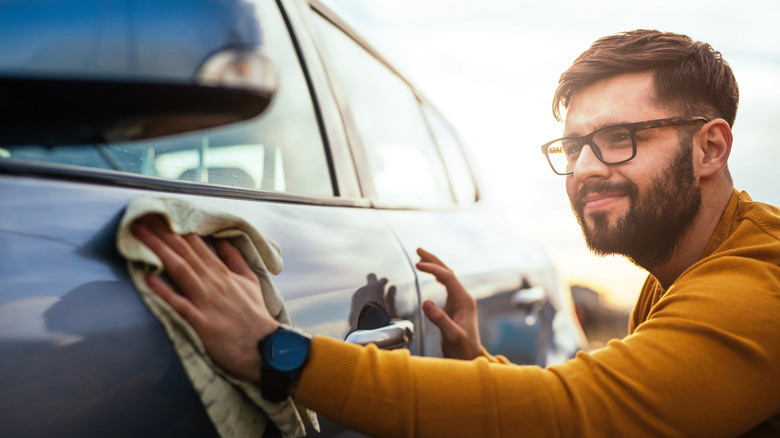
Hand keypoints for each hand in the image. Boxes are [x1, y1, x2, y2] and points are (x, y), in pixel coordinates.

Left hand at [132, 214, 278, 381]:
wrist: (264, 347)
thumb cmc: (255, 316)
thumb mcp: (250, 282)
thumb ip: (235, 260)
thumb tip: (222, 240)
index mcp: (223, 273)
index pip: (197, 245)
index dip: (177, 229)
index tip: (161, 215)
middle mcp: (214, 283)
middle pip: (185, 253)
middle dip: (162, 234)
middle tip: (142, 217)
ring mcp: (207, 302)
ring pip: (180, 271)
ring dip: (159, 252)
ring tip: (140, 236)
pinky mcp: (201, 323)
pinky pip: (180, 305)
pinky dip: (165, 293)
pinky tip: (149, 280)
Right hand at [415, 248, 482, 359]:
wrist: (469, 358)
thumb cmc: (462, 349)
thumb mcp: (451, 335)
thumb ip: (439, 319)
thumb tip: (426, 302)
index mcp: (464, 301)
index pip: (448, 277)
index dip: (433, 268)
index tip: (417, 264)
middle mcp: (463, 298)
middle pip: (448, 272)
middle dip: (433, 260)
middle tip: (418, 249)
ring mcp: (459, 301)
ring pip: (446, 277)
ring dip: (434, 265)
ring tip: (420, 257)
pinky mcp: (454, 306)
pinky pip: (445, 285)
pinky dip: (436, 276)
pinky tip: (429, 273)